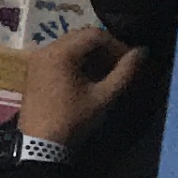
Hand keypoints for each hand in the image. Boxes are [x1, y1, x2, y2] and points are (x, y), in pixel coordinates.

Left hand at [19, 26, 145, 145]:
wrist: (40, 142)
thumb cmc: (74, 119)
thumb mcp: (104, 96)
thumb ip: (125, 72)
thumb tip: (143, 51)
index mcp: (60, 52)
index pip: (94, 34)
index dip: (116, 45)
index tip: (130, 62)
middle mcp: (44, 49)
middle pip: (80, 36)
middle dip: (104, 48)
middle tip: (121, 67)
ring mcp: (36, 59)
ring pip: (70, 45)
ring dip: (91, 55)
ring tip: (108, 74)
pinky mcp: (34, 69)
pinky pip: (59, 55)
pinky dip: (77, 61)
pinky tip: (89, 78)